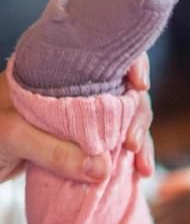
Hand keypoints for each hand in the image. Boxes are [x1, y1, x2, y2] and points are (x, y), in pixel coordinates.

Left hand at [0, 55, 153, 183]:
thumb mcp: (11, 137)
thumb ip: (54, 150)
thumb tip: (103, 167)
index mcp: (54, 70)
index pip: (102, 53)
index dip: (129, 63)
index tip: (139, 85)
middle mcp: (73, 86)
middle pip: (122, 89)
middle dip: (137, 115)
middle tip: (133, 143)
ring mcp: (79, 113)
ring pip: (124, 116)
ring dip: (139, 139)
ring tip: (141, 165)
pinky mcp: (82, 137)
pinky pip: (114, 140)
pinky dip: (129, 155)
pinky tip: (139, 170)